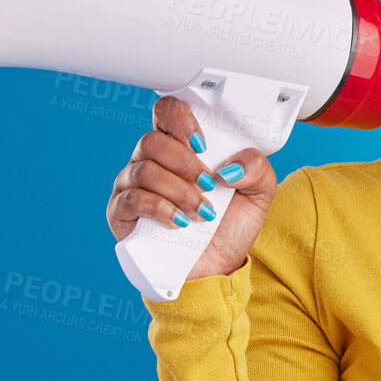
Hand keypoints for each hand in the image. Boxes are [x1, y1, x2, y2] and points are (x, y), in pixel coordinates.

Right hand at [106, 94, 280, 281]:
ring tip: (202, 212)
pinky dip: (160, 208)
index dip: (179, 119)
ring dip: (179, 191)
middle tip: (208, 185)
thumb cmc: (229, 228)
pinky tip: (180, 222)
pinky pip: (131, 199)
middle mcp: (151, 161)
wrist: (217, 269)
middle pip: (152, 141)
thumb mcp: (258, 195)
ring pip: (144, 170)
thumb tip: (230, 165)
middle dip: (185, 163)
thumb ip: (257, 168)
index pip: (166, 112)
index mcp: (180, 148)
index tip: (203, 143)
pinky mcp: (121, 213)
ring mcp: (132, 185)